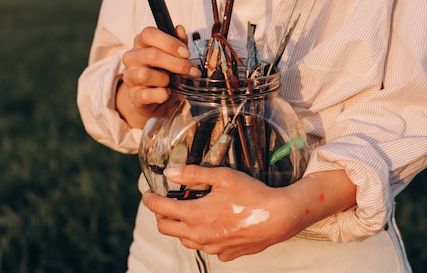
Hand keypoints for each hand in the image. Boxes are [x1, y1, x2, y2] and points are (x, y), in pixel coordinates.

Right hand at [116, 25, 200, 127]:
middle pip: (151, 55)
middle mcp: (132, 58)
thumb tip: (180, 29)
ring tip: (171, 82)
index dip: (170, 42)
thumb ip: (177, 42)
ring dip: (165, 79)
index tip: (186, 52)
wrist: (148, 96)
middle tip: (191, 70)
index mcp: (141, 43)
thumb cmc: (160, 70)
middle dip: (177, 63)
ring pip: (145, 74)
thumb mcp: (171, 54)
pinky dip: (161, 95)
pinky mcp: (133, 95)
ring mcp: (130, 77)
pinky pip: (147, 95)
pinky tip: (167, 93)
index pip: (149, 34)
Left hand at [142, 165, 356, 260]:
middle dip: (160, 215)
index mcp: (195, 215)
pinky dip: (203, 237)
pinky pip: (206, 247)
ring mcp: (212, 248)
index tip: (147, 194)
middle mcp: (199, 235)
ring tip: (189, 212)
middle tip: (165, 203)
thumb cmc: (251, 194)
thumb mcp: (222, 176)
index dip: (150, 200)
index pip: (160, 209)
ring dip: (181, 227)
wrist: (279, 217)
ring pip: (185, 240)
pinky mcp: (226, 254)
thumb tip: (169, 172)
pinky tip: (213, 225)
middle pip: (166, 229)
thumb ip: (193, 174)